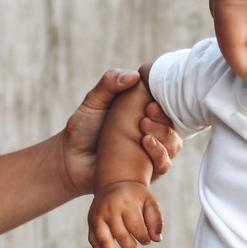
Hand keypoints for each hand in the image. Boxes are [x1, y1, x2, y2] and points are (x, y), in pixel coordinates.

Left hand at [61, 71, 180, 196]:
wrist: (72, 160)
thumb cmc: (83, 128)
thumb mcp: (94, 101)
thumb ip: (110, 83)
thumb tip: (135, 76)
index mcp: (144, 113)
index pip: (166, 105)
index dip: (165, 100)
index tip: (151, 98)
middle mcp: (153, 132)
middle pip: (173, 125)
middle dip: (164, 118)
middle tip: (148, 112)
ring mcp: (153, 152)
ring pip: (174, 144)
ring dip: (164, 135)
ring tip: (144, 127)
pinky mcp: (150, 171)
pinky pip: (164, 164)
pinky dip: (160, 153)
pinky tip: (146, 143)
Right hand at [88, 181, 162, 247]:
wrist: (115, 182)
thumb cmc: (136, 196)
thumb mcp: (150, 202)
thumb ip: (156, 220)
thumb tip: (157, 239)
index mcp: (125, 203)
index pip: (135, 225)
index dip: (143, 237)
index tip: (148, 242)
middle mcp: (108, 209)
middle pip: (119, 234)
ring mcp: (97, 216)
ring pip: (102, 239)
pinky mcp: (90, 222)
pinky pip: (93, 240)